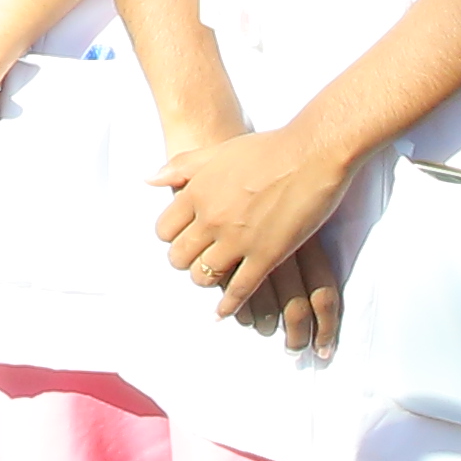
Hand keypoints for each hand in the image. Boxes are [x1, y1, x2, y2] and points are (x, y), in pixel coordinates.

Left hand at [152, 122, 357, 345]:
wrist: (311, 154)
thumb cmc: (266, 149)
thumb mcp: (216, 152)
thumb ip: (181, 167)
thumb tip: (149, 180)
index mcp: (196, 193)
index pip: (164, 230)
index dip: (171, 238)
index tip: (183, 238)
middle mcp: (211, 218)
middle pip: (179, 257)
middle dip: (185, 261)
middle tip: (197, 259)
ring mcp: (238, 239)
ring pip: (203, 276)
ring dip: (206, 280)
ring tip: (214, 277)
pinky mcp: (266, 256)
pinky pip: (239, 290)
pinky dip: (229, 305)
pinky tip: (224, 312)